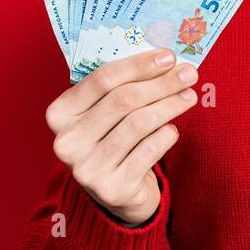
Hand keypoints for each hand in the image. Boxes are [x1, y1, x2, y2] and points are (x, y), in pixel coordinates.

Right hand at [45, 49, 199, 224]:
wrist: (116, 192)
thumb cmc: (113, 138)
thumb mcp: (105, 112)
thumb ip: (123, 86)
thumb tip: (166, 60)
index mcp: (59, 114)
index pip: (102, 79)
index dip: (139, 65)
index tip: (168, 56)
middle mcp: (67, 141)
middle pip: (123, 100)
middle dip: (161, 83)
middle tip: (189, 74)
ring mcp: (87, 168)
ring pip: (139, 123)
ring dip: (170, 105)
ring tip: (190, 96)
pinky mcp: (112, 189)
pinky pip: (149, 150)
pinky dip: (166, 135)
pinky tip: (172, 129)